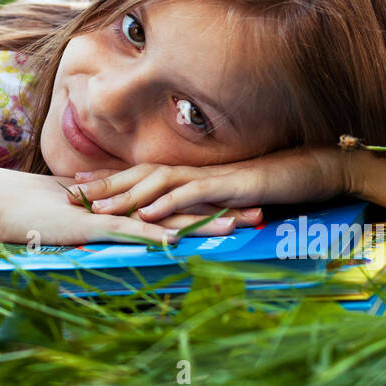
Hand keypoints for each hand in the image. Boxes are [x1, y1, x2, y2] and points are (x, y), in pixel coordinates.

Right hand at [0, 168, 236, 248]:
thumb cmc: (25, 209)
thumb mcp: (72, 215)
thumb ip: (96, 215)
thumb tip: (113, 221)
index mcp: (120, 199)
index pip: (172, 200)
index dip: (206, 203)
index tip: (239, 206)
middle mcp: (120, 201)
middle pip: (180, 203)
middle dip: (220, 208)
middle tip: (260, 210)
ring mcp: (107, 212)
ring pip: (165, 215)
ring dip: (202, 221)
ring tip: (238, 225)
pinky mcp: (90, 225)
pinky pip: (129, 231)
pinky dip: (156, 235)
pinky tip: (182, 240)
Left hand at [70, 145, 354, 222]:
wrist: (314, 168)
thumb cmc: (274, 183)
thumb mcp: (231, 197)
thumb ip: (205, 203)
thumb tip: (180, 217)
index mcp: (193, 172)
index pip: (143, 173)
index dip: (111, 178)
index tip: (78, 184)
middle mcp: (196, 170)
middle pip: (141, 174)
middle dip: (106, 183)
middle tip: (70, 191)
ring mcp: (211, 176)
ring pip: (160, 182)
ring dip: (127, 193)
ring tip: (98, 205)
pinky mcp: (229, 185)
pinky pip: (193, 193)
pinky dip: (169, 202)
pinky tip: (149, 212)